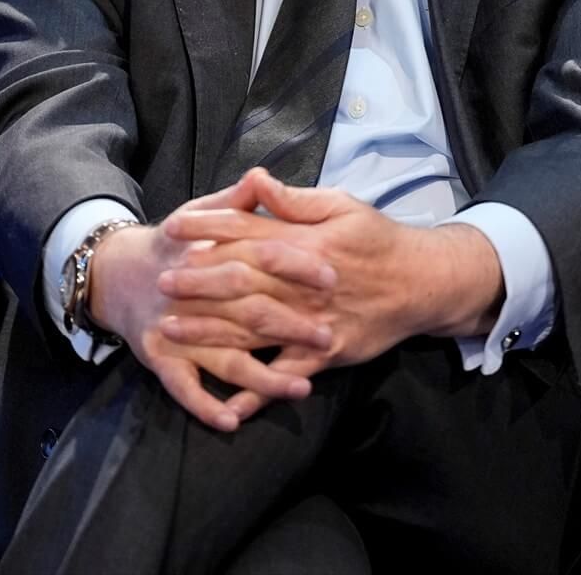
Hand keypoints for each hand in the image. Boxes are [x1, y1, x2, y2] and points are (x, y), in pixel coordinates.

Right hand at [87, 173, 337, 431]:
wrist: (118, 275)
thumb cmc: (173, 245)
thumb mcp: (199, 213)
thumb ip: (235, 203)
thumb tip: (261, 176)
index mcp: (209, 253)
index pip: (260, 255)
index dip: (296, 265)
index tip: (332, 275)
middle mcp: (194, 293)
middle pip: (248, 311)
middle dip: (291, 326)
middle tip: (329, 337)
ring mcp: (176, 330)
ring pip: (225, 358)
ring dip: (263, 378)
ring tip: (301, 389)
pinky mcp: (160, 358)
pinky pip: (184, 387)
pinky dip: (206, 405)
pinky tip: (234, 421)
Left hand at [160, 168, 503, 420]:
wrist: (422, 283)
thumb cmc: (378, 239)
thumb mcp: (341, 205)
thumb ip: (294, 199)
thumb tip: (255, 178)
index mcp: (304, 242)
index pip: (246, 231)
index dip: (207, 229)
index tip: (171, 227)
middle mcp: (302, 283)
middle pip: (241, 281)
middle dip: (197, 283)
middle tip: (159, 281)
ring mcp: (312, 321)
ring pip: (253, 328)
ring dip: (210, 331)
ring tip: (171, 330)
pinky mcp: (324, 354)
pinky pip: (285, 374)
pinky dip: (257, 390)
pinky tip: (225, 402)